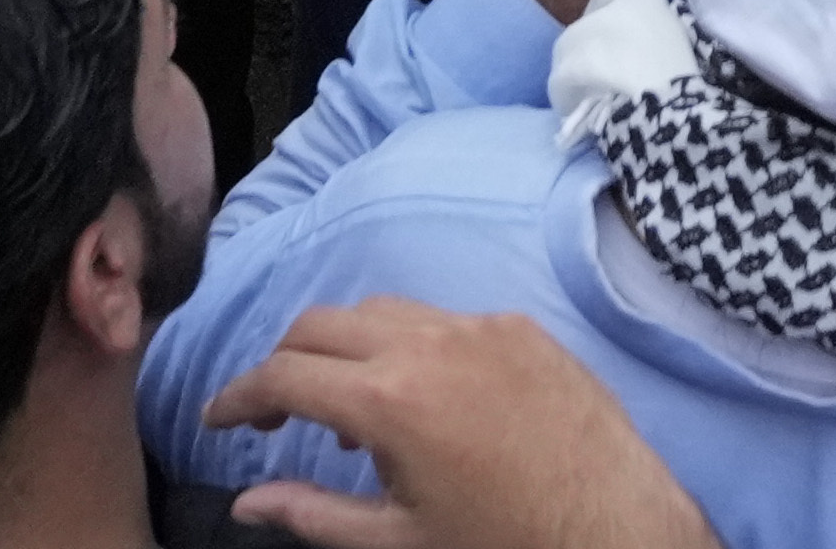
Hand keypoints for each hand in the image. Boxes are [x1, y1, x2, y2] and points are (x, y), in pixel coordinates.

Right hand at [205, 304, 725, 548]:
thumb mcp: (398, 541)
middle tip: (274, 417)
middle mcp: (432, 344)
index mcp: (392, 400)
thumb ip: (312, 513)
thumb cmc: (504, 543)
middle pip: (323, 323)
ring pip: (384, 311)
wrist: (616, 532)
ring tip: (351, 420)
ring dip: (348, 349)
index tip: (219, 420)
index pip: (284, 374)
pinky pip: (445, 318)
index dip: (238, 396)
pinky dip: (411, 347)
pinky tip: (423, 404)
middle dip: (286, 363)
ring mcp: (483, 327)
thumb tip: (245, 501)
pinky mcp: (524, 328)